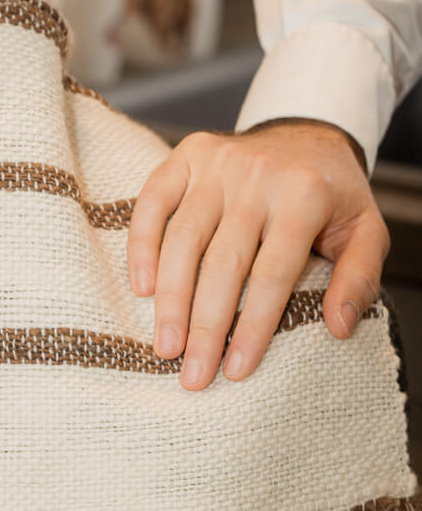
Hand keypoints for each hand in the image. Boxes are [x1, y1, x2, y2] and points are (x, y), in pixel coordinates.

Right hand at [127, 119, 389, 389]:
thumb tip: (338, 327)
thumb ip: (360, 277)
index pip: (272, 273)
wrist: (306, 135)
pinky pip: (154, 201)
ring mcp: (218, 162)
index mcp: (304, 195)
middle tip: (192, 375)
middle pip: (222, 262)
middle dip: (205, 325)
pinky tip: (142, 288)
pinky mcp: (188, 154)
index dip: (253, 325)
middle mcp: (257, 176)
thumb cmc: (332, 195)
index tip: (236, 370)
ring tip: (165, 346)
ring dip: (170, 298)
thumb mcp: (366, 231)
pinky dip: (143, 245)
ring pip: (183, 237)